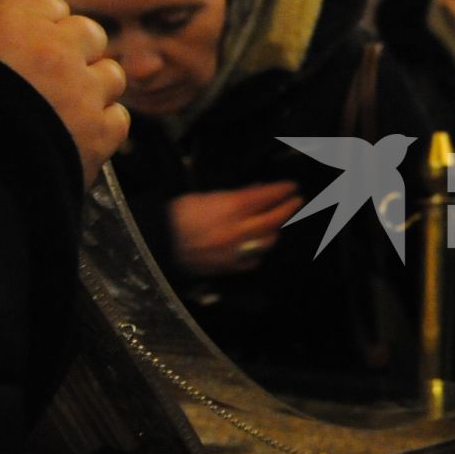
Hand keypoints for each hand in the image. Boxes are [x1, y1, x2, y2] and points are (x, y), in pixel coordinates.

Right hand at [0, 0, 126, 186]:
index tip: (25, 50)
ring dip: (93, 88)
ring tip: (60, 109)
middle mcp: (57, 50)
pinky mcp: (99, 133)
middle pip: (90, 34)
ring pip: (111, 74)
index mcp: (18, 21)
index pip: (52, 6)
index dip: (40, 28)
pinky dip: (100, 126)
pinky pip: (118, 117)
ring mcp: (82, 92)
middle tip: (47, 78)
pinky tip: (72, 134)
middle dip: (74, 52)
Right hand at [168, 181, 303, 276]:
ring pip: (268, 242)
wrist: (156, 242)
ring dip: (277, 230)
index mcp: (231, 208)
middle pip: (275, 220)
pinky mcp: (229, 267)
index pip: (267, 197)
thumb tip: (257, 191)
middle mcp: (239, 231)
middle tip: (298, 200)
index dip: (283, 190)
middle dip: (289, 208)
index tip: (292, 186)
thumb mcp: (206, 197)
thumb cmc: (177, 214)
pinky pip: (253, 260)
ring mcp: (236, 251)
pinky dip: (260, 251)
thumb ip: (235, 195)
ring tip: (279, 222)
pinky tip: (260, 245)